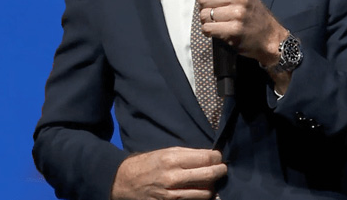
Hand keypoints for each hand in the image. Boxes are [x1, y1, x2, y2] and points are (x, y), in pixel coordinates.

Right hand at [111, 147, 226, 199]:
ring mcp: (172, 195)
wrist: (124, 182)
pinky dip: (200, 197)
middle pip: (209, 175)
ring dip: (212, 187)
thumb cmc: (147, 164)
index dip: (217, 157)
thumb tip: (210, 156)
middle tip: (222, 169)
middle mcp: (173, 177)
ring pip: (205, 193)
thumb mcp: (165, 152)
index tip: (218, 157)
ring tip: (210, 182)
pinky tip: (200, 191)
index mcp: (172, 159)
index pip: (206, 158)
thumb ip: (188, 154)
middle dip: (220, 171)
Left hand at [186, 0, 286, 67]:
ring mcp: (238, 14)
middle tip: (216, 12)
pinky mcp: (234, 30)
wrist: (270, 37)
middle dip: (205, 7)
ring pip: (204, 14)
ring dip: (207, 21)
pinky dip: (209, 31)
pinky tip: (218, 30)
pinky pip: (207, 28)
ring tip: (219, 22)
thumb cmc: (253, 15)